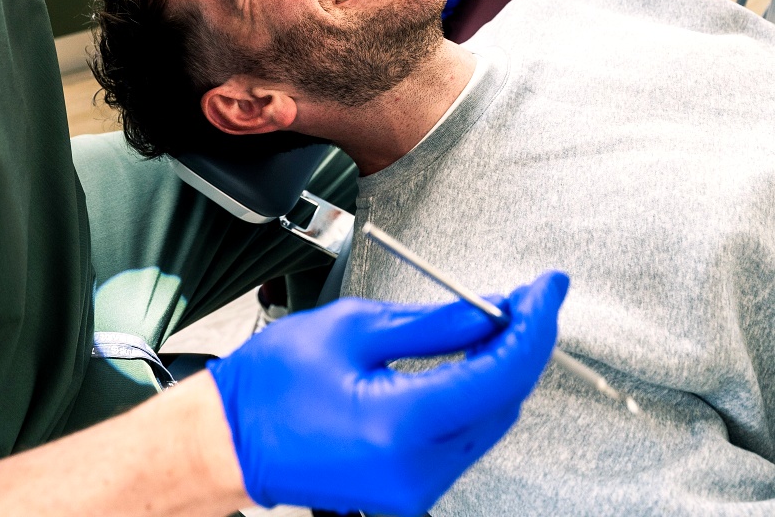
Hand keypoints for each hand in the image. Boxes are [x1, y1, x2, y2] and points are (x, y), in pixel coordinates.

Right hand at [208, 272, 567, 515]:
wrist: (231, 439)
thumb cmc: (272, 381)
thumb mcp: (353, 327)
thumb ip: (433, 324)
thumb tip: (491, 310)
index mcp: (399, 426)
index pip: (499, 374)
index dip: (534, 322)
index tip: (548, 286)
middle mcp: (416, 471)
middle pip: (503, 400)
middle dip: (520, 341)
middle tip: (523, 293)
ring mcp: (415, 490)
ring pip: (490, 420)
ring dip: (500, 367)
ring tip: (494, 317)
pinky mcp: (410, 492)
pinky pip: (464, 437)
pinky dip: (475, 394)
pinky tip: (468, 358)